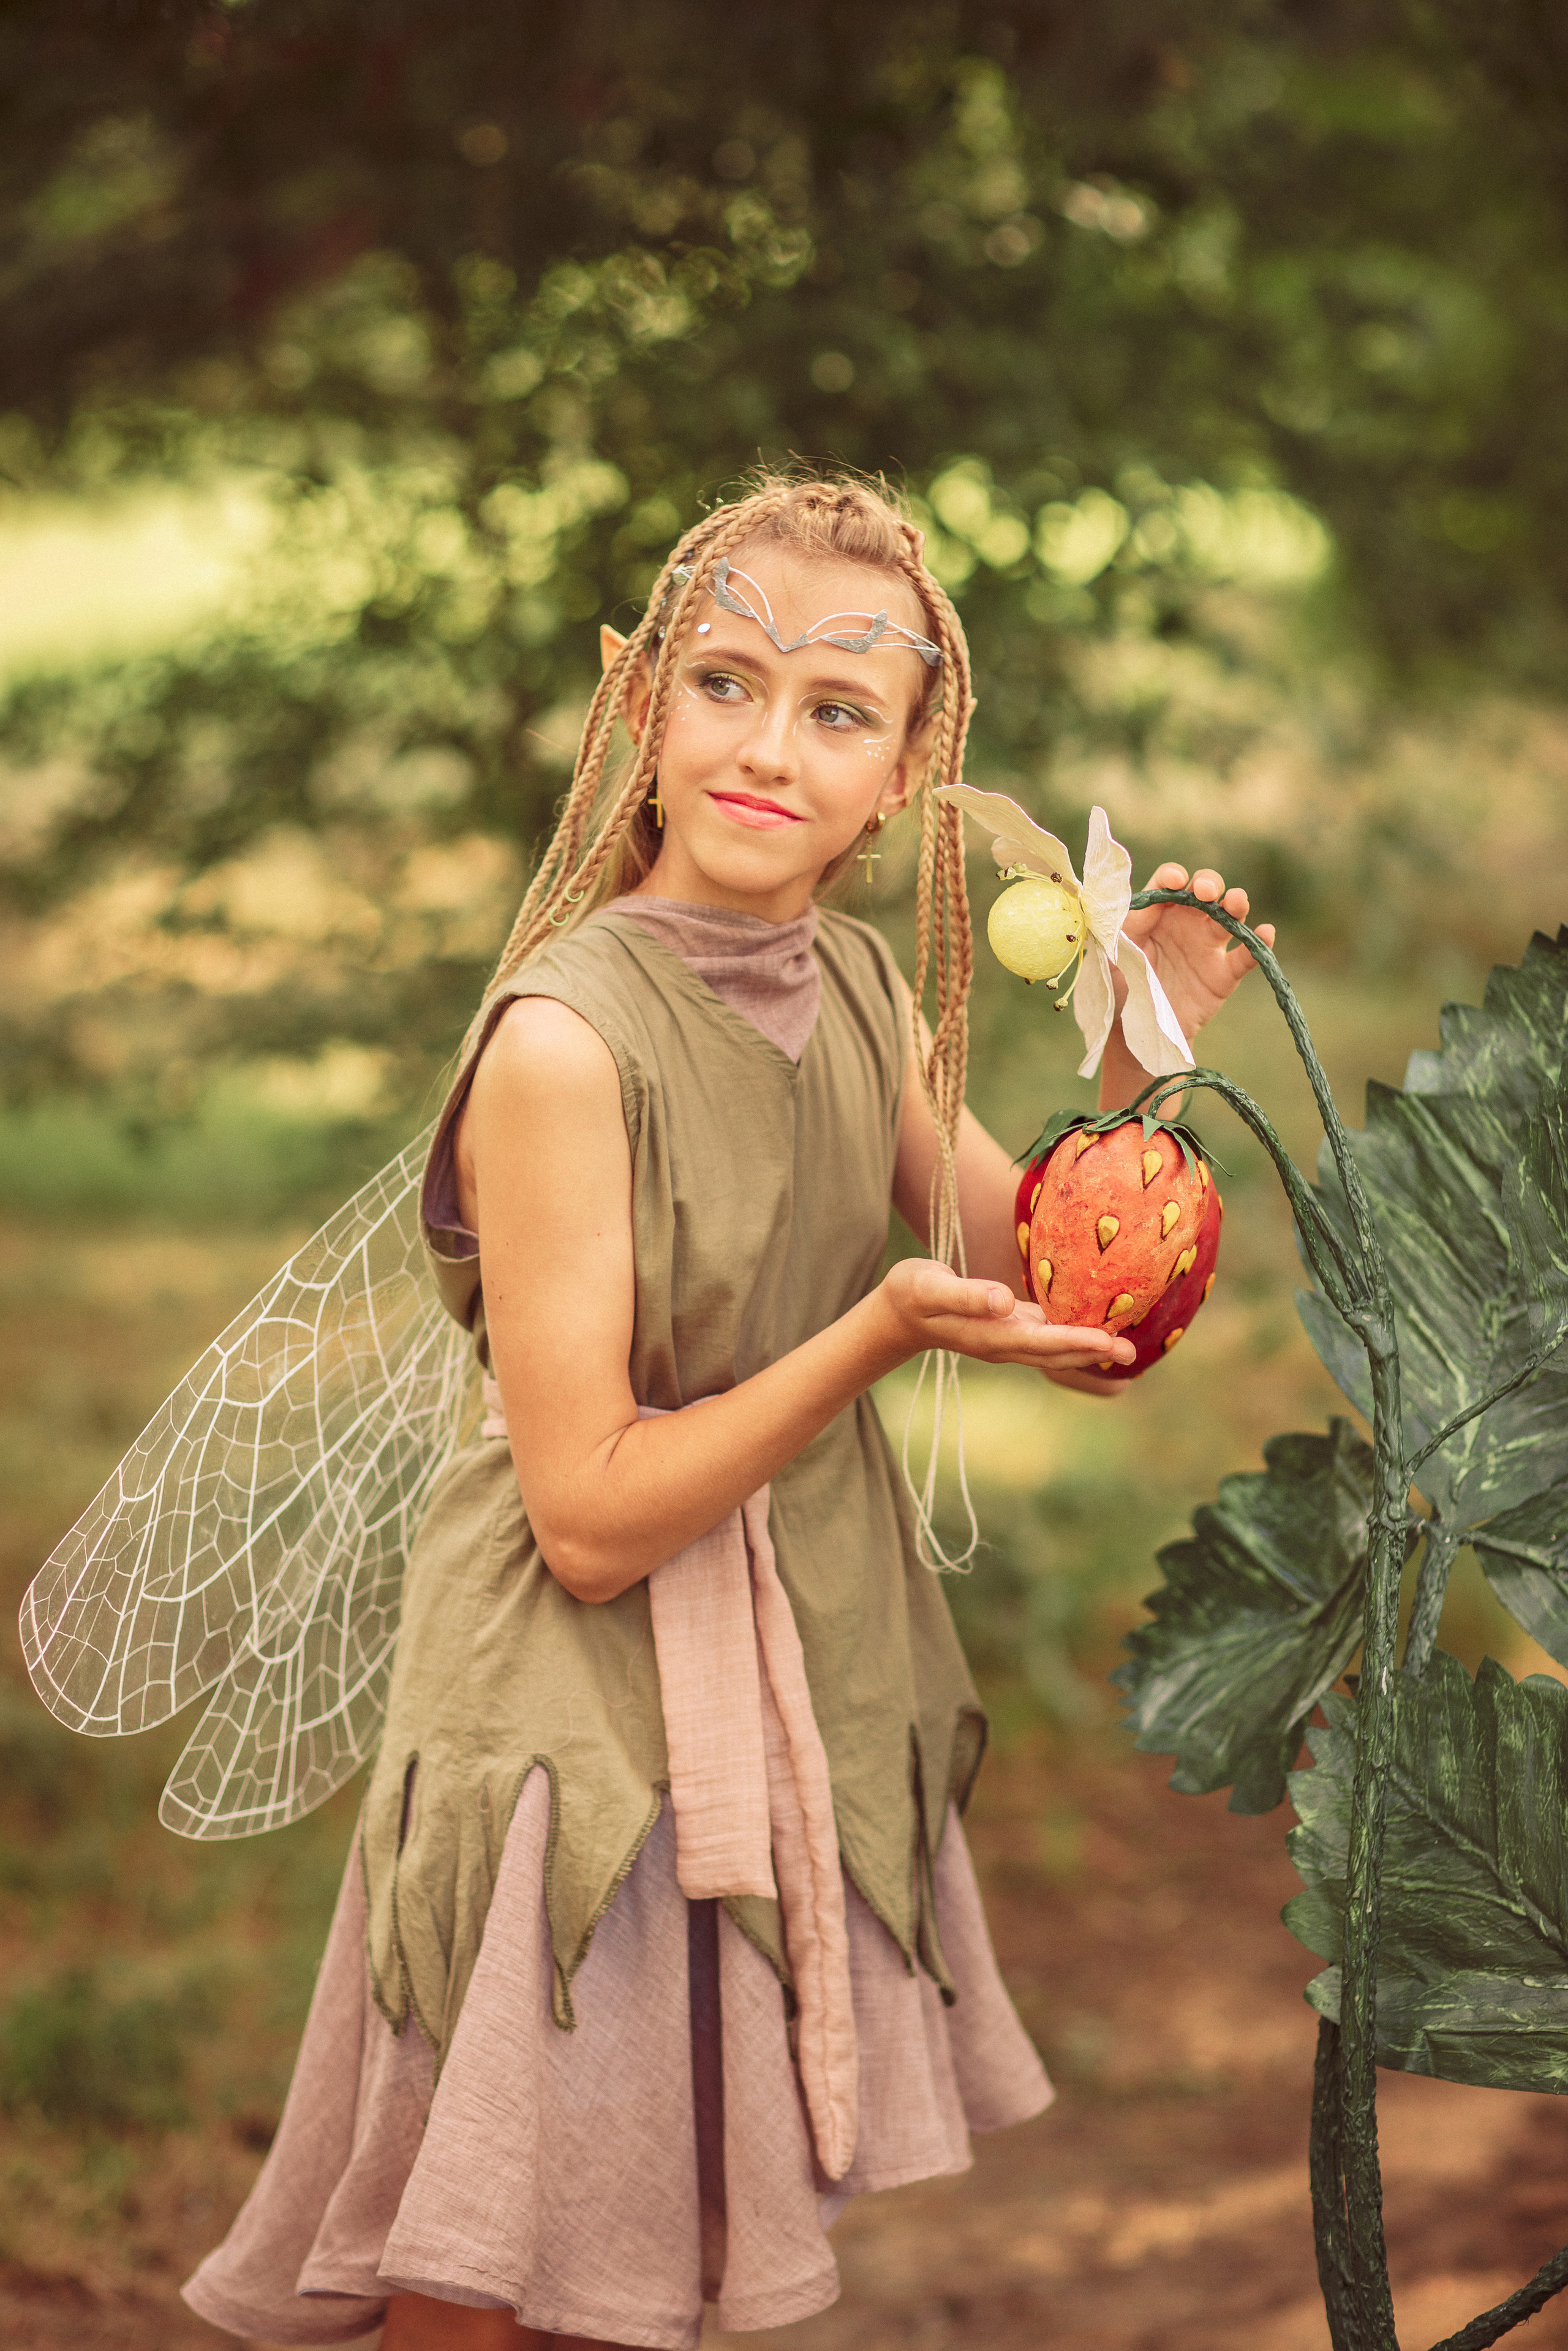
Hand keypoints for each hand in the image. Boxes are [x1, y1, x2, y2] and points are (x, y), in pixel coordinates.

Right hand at [877, 1259, 1135, 1373]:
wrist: (897, 1313)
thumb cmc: (911, 1294)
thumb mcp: (930, 1287)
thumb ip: (967, 1295)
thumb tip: (1004, 1300)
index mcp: (990, 1336)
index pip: (1040, 1342)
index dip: (1075, 1341)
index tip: (1107, 1340)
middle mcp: (1004, 1342)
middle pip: (1056, 1352)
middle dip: (1093, 1352)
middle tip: (1133, 1352)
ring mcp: (1008, 1338)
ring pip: (1055, 1347)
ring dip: (1088, 1348)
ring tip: (1124, 1346)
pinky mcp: (1009, 1326)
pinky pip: (1048, 1335)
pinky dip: (1073, 1334)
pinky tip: (1093, 1326)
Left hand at [1121, 862, 1276, 1049]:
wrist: (1136, 1031)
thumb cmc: (1121, 987)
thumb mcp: (1112, 955)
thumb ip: (1122, 929)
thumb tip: (1137, 904)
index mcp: (1156, 913)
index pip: (1168, 883)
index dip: (1173, 876)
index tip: (1173, 880)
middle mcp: (1185, 922)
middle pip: (1204, 890)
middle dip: (1208, 884)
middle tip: (1204, 891)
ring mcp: (1207, 946)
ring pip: (1229, 915)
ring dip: (1235, 903)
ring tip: (1235, 901)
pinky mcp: (1223, 974)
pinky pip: (1246, 956)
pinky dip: (1259, 944)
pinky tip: (1266, 932)